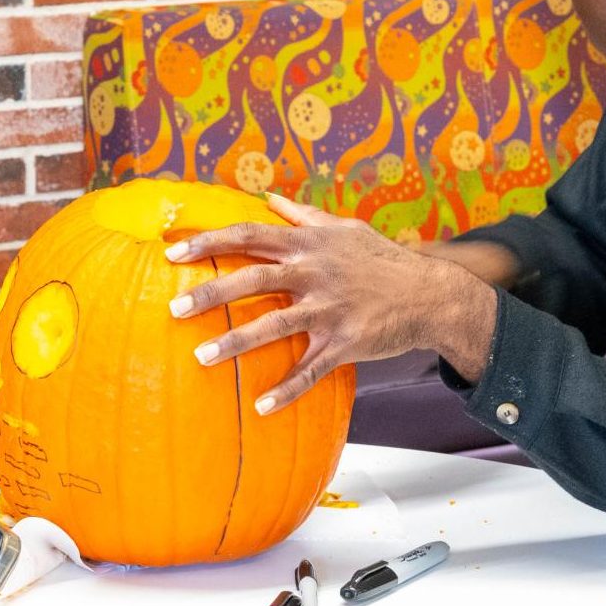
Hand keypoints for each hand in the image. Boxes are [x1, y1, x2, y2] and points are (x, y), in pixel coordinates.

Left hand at [165, 193, 499, 412]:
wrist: (433, 294)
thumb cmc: (382, 260)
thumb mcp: (344, 229)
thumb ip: (303, 216)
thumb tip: (268, 198)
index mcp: (307, 244)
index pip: (248, 235)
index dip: (208, 241)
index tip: (173, 251)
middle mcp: (314, 273)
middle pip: (253, 278)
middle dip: (211, 293)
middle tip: (174, 309)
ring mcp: (330, 308)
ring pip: (275, 325)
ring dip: (236, 342)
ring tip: (201, 357)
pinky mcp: (346, 342)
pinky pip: (311, 369)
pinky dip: (287, 390)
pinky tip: (261, 408)